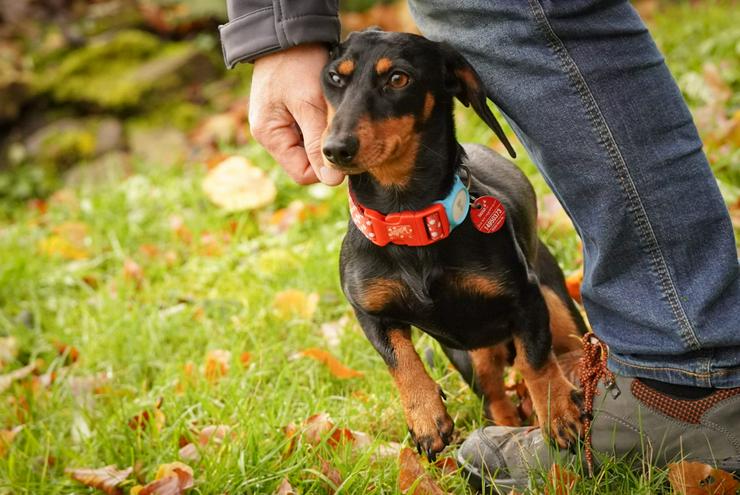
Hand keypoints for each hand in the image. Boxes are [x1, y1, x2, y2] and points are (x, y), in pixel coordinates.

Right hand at [248, 44, 344, 185]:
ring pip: (309, 148)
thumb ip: (318, 142)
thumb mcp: (309, 104)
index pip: (303, 174)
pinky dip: (320, 125)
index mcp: (270, 135)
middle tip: (341, 129)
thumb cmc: (295, 64)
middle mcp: (271, 135)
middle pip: (306, 162)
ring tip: (332, 115)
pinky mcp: (287, 116)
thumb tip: (332, 181)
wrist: (288, 34)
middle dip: (325, 150)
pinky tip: (327, 110)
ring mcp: (278, 126)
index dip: (326, 168)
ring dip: (323, 137)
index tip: (344, 149)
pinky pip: (308, 132)